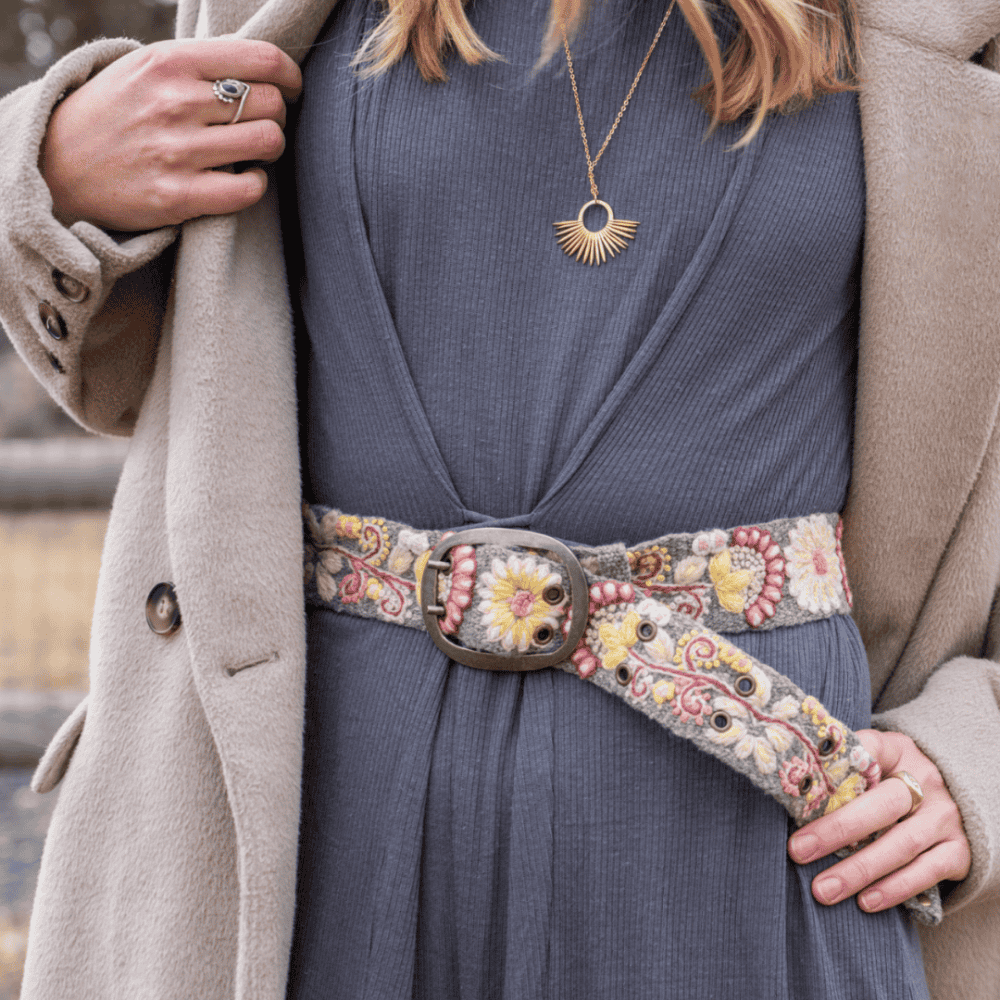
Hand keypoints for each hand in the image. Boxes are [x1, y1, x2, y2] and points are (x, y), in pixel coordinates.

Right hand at [40, 39, 301, 230]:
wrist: (56, 166)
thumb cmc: (114, 114)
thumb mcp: (146, 68)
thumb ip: (199, 65)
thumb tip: (262, 68)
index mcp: (170, 61)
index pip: (263, 59)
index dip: (290, 77)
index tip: (289, 89)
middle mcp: (174, 102)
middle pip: (272, 103)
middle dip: (277, 115)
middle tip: (259, 125)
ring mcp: (176, 151)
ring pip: (268, 142)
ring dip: (270, 150)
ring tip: (252, 152)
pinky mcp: (178, 197)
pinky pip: (249, 188)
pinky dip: (255, 184)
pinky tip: (239, 179)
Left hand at [787, 729, 970, 912]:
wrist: (950, 802)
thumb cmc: (890, 783)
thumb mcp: (874, 764)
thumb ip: (841, 771)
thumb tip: (791, 789)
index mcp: (897, 750)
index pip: (868, 748)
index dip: (839, 763)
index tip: (805, 786)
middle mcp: (925, 780)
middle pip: (883, 805)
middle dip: (837, 830)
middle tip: (799, 851)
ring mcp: (944, 816)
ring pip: (902, 844)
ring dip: (860, 870)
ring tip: (824, 889)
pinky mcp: (959, 851)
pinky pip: (927, 873)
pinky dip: (895, 889)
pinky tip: (866, 902)